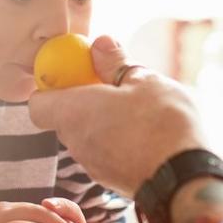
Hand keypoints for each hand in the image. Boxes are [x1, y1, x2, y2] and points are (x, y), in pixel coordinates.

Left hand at [28, 35, 206, 195]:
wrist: (184, 178)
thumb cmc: (161, 122)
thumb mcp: (142, 80)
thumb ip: (115, 62)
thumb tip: (100, 43)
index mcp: (73, 112)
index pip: (38, 103)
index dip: (52, 86)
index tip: (75, 71)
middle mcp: (75, 142)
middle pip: (64, 117)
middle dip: (83, 100)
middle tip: (112, 85)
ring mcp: (92, 165)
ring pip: (86, 135)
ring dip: (102, 121)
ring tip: (135, 109)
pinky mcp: (111, 179)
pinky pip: (104, 153)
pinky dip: (116, 140)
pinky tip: (145, 132)